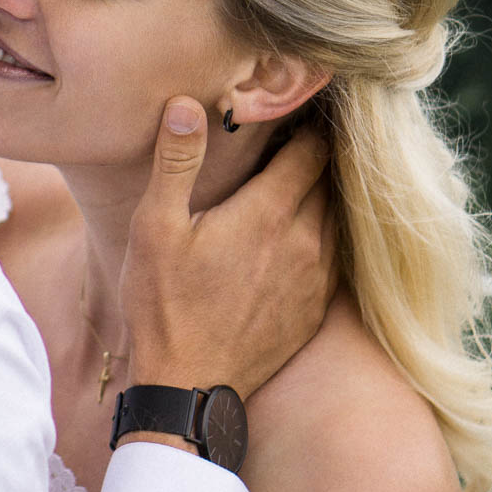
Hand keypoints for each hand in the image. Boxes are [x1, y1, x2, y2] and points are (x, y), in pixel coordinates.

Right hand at [119, 98, 335, 402]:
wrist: (189, 387)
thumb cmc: (165, 304)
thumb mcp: (155, 228)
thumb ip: (175, 162)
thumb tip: (186, 104)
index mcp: (267, 213)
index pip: (311, 151)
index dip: (307, 126)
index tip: (298, 110)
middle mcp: (303, 241)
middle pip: (328, 181)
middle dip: (315, 157)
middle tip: (297, 138)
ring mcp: (316, 278)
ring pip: (336, 218)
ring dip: (322, 197)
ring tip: (300, 182)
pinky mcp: (316, 308)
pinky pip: (335, 256)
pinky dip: (324, 235)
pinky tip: (301, 235)